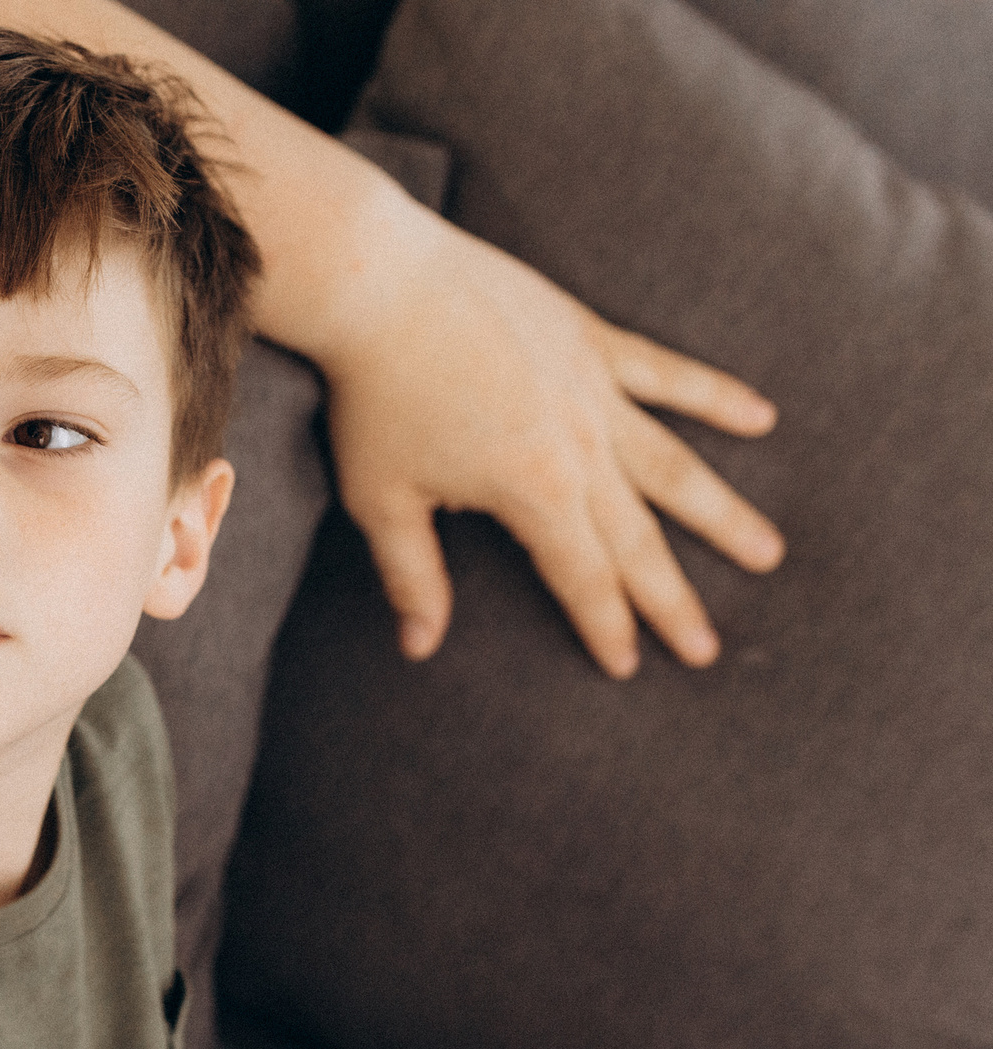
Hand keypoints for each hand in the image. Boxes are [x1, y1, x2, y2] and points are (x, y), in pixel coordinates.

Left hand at [317, 216, 784, 678]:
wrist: (385, 287)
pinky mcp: (595, 341)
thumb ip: (412, 576)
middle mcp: (582, 447)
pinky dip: (716, 396)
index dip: (606, 625)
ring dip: (723, 512)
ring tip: (768, 552)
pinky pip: (669, 374)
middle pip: (638, 538)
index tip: (627, 665)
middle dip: (672, 599)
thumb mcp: (382, 500)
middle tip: (708, 649)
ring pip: (676, 464)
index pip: (582, 576)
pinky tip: (763, 418)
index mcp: (534, 492)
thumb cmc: (375, 398)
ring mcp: (596, 390)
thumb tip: (420, 646)